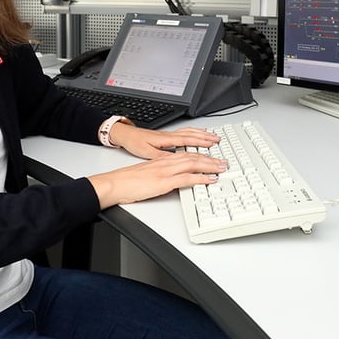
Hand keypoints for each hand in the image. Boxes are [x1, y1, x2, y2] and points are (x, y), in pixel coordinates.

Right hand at [88, 152, 226, 208]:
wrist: (114, 183)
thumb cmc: (127, 181)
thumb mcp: (148, 175)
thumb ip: (161, 175)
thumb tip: (172, 181)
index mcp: (162, 160)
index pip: (187, 154)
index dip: (201, 155)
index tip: (213, 157)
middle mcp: (166, 162)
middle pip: (193, 157)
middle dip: (211, 159)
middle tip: (224, 161)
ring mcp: (165, 171)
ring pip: (193, 164)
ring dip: (210, 165)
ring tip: (222, 168)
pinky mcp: (164, 182)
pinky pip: (186, 178)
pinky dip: (201, 178)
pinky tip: (210, 179)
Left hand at [109, 122, 220, 159]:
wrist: (125, 135)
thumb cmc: (135, 143)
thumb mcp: (148, 153)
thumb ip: (164, 157)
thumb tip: (178, 161)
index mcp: (167, 140)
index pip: (189, 142)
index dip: (203, 145)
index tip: (213, 148)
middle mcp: (170, 135)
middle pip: (192, 135)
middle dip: (207, 138)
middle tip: (219, 141)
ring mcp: (169, 134)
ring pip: (189, 132)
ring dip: (202, 134)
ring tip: (213, 136)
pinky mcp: (166, 136)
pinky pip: (184, 132)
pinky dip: (194, 132)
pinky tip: (196, 135)